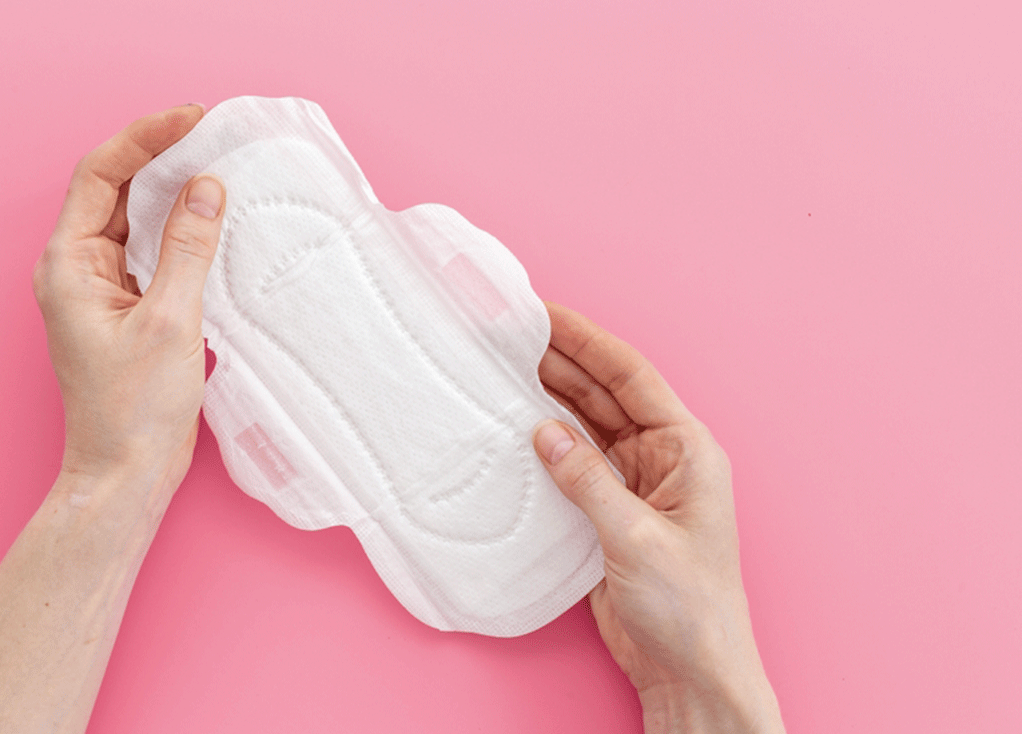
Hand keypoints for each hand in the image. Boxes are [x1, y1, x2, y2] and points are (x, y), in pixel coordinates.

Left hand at [33, 103, 225, 490]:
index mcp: (69, 264)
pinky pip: (151, 251)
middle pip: (116, 189)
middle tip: (213, 133)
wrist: (125, 473)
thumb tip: (206, 188)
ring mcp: (100, 288)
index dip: (144, 138)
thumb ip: (188, 249)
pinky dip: (181, 230)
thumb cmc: (133, 410)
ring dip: (173, 191)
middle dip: (162, 156)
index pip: (99, 174)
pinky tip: (214, 222)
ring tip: (219, 166)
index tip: (191, 119)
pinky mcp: (126, 308)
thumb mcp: (170, 322)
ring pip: (135, 218)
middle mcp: (77, 269)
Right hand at [532, 302, 783, 732]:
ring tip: (502, 370)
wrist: (690, 672)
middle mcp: (662, 459)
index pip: (630, 377)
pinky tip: (515, 429)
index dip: (586, 340)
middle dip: (560, 361)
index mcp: (687, 450)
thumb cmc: (690, 609)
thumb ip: (588, 481)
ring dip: (549, 399)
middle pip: (604, 394)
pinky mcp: (609, 514)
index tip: (543, 313)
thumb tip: (543, 431)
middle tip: (508, 335)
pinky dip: (545, 445)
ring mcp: (635, 485)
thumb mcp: (636, 538)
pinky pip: (574, 464)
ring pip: (586, 426)